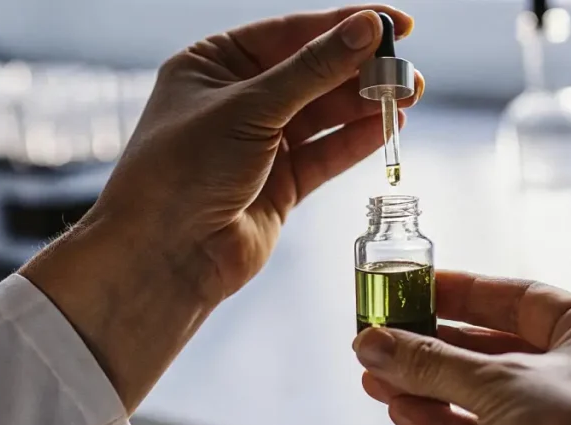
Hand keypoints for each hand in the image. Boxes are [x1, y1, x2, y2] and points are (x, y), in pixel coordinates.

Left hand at [22, 6, 422, 410]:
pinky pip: (326, 154)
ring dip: (365, 104)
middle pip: (312, 73)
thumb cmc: (180, 171)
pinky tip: (387, 127)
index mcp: (214, 64)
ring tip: (407, 94)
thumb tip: (367, 29)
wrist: (163, 256)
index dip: (344, 25)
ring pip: (324, 115)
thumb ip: (314, 70)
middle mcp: (237, 100)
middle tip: (407, 68)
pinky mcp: (279, 185)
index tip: (395, 22)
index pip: (291, 33)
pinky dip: (356, 141)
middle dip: (361, 69)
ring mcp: (259, 144)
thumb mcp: (249, 108)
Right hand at [353, 271, 570, 424]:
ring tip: (381, 376)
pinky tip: (404, 410)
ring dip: (431, 387)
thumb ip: (432, 361)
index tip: (421, 288)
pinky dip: (446, 423)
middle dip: (435, 348)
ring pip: (489, 396)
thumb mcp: (499, 385)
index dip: (465, 292)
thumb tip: (380, 343)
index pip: (524, 297)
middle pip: (499, 348)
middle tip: (390, 336)